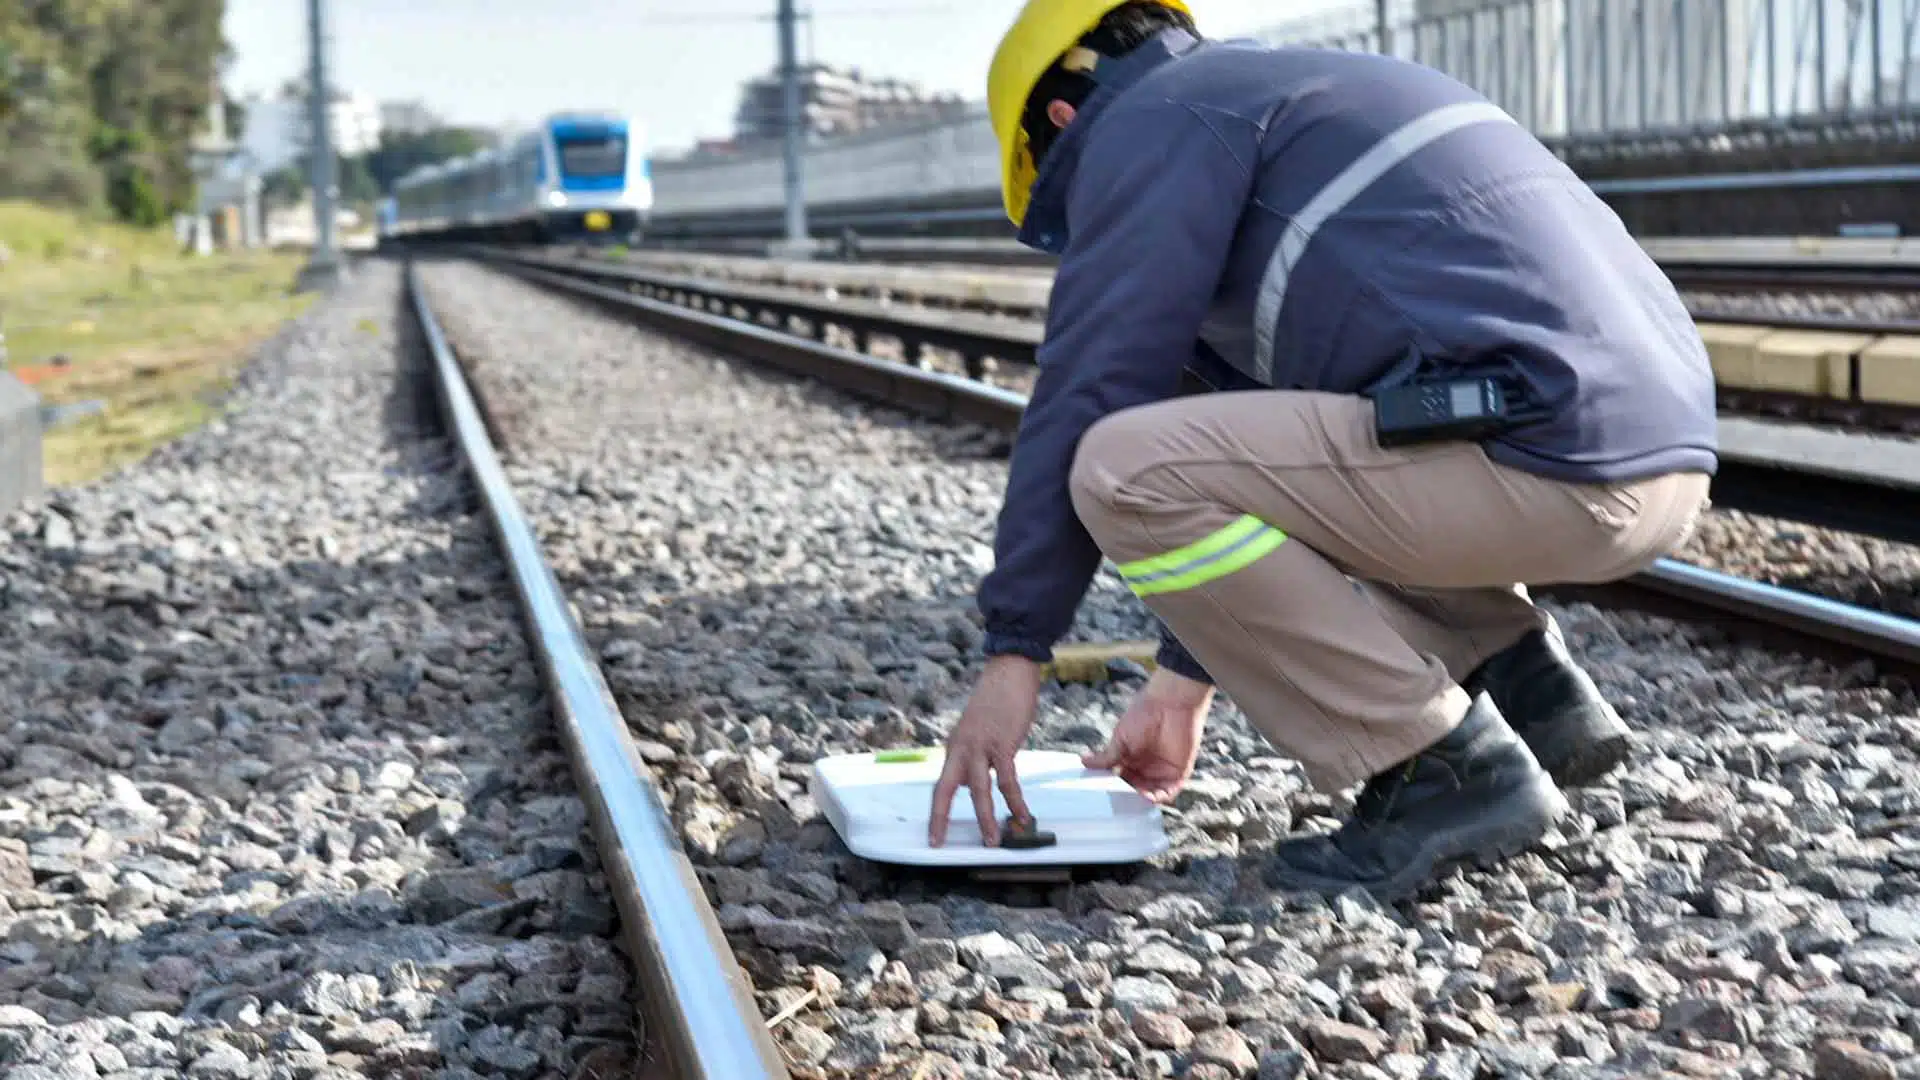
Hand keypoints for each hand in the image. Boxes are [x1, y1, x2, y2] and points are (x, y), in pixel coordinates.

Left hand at [929, 656, 1040, 847]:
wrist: (1009, 672)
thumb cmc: (997, 699)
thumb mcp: (978, 729)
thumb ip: (978, 753)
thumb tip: (984, 775)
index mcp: (955, 747)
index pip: (940, 785)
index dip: (936, 812)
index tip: (934, 835)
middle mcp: (962, 748)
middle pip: (946, 790)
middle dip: (941, 819)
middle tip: (940, 843)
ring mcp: (981, 747)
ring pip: (979, 789)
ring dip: (986, 817)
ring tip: (993, 840)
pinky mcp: (1003, 745)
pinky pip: (1008, 780)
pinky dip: (1016, 800)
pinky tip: (1023, 815)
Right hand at [1082, 667, 1213, 802]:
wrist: (1170, 702)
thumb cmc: (1144, 714)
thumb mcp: (1120, 738)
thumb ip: (1107, 757)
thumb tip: (1083, 762)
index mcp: (1131, 758)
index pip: (1120, 780)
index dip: (1112, 788)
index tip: (1102, 794)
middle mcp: (1146, 767)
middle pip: (1134, 790)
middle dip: (1126, 797)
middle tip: (1116, 801)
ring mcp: (1162, 771)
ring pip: (1150, 794)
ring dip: (1141, 800)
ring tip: (1129, 800)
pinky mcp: (1178, 773)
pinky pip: (1168, 792)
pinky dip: (1158, 797)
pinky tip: (1146, 797)